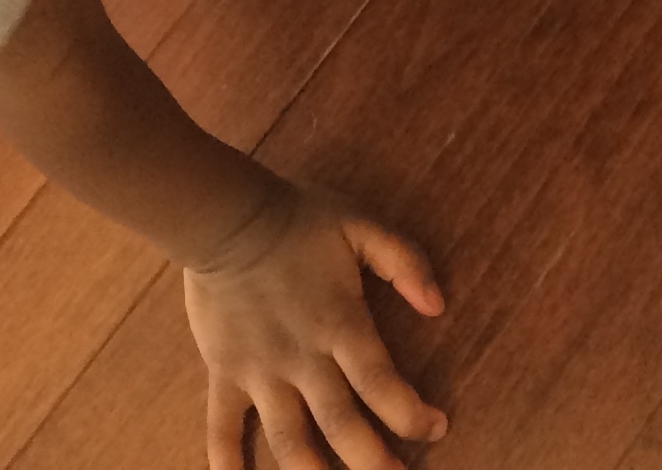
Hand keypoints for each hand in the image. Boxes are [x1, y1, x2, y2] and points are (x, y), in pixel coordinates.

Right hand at [184, 177, 445, 469]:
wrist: (228, 216)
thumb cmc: (300, 218)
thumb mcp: (362, 225)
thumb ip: (405, 261)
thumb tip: (439, 305)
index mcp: (340, 323)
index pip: (382, 384)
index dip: (412, 415)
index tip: (437, 428)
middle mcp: (303, 358)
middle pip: (342, 426)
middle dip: (373, 462)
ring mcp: (260, 371)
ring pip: (288, 442)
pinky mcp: (225, 374)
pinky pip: (222, 429)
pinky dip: (227, 463)